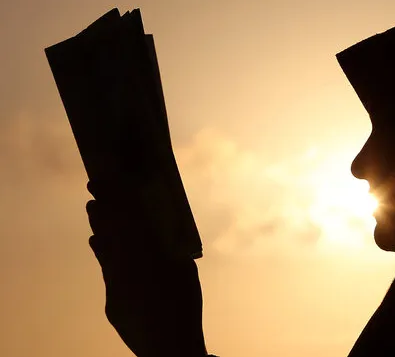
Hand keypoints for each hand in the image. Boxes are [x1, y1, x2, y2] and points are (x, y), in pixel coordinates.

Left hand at [86, 180, 208, 356]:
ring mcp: (116, 284)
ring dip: (99, 225)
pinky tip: (96, 240)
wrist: (168, 347)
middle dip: (103, 204)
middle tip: (93, 184)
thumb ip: (169, 244)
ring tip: (92, 207)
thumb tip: (159, 223)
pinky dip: (101, 251)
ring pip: (105, 248)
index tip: (108, 173)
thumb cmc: (184, 304)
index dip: (117, 191)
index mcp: (148, 253)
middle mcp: (127, 266)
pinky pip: (105, 268)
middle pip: (112, 229)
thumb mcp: (183, 268)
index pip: (129, 215)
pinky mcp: (111, 300)